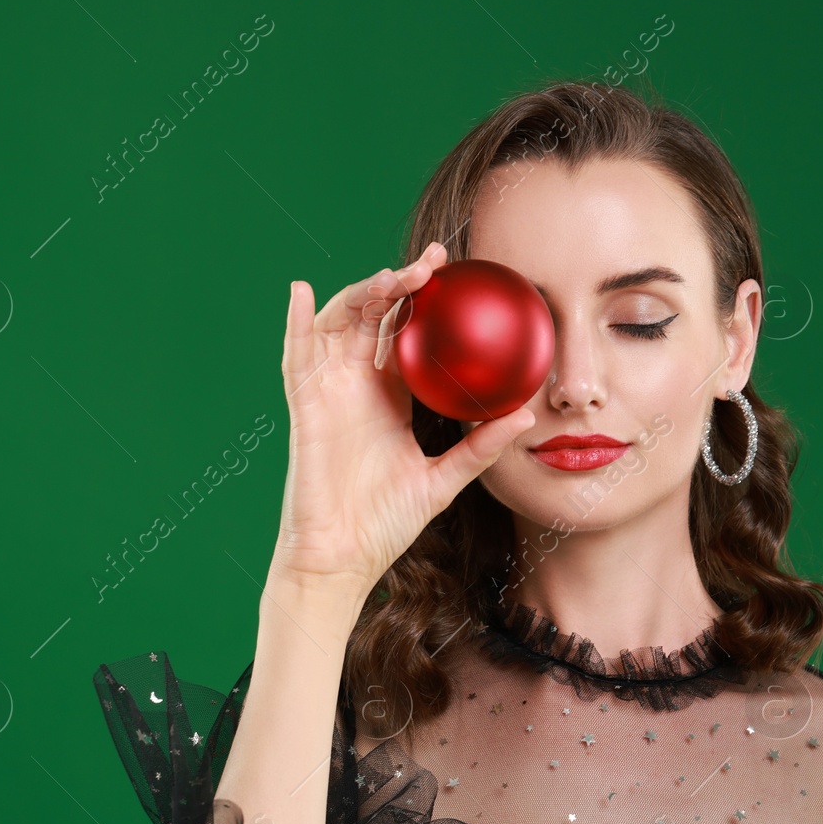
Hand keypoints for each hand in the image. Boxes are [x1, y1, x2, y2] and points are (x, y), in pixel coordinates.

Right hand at [268, 242, 536, 594]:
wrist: (343, 561)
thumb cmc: (385, 524)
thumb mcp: (444, 479)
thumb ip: (480, 446)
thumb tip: (527, 416)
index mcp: (391, 396)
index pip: (408, 333)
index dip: (427, 301)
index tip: (456, 274)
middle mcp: (358, 386)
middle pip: (375, 317)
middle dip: (400, 283)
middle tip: (434, 263)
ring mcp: (328, 392)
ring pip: (340, 325)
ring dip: (362, 294)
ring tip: (394, 278)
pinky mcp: (304, 408)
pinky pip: (295, 357)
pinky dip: (296, 322)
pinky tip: (303, 291)